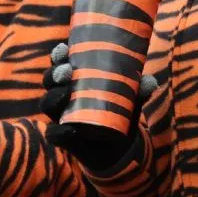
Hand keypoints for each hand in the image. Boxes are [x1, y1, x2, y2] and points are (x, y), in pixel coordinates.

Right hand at [41, 42, 157, 170]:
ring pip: (47, 104)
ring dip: (53, 97)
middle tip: (66, 71)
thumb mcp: (130, 100)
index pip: (60, 64)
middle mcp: (62, 96)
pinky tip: (69, 129)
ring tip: (65, 93)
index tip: (64, 48)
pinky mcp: (63, 138)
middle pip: (49, 81)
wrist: (118, 147)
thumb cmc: (120, 113)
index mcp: (74, 80)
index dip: (58, 55)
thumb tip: (150, 81)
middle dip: (54, 74)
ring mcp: (61, 117)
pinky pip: (54, 134)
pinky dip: (59, 131)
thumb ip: (138, 91)